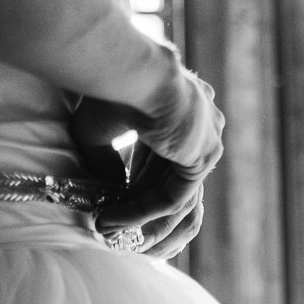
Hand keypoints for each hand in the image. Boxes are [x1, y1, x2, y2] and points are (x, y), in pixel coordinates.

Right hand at [70, 59, 220, 260]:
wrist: (133, 72)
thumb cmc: (111, 88)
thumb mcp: (98, 129)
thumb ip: (105, 159)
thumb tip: (108, 187)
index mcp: (180, 106)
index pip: (162, 152)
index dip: (134, 178)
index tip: (111, 195)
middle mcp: (200, 123)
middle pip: (168, 177)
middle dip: (136, 203)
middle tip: (109, 221)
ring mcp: (206, 141)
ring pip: (171, 193)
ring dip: (136, 216)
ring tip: (106, 230)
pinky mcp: (202, 159)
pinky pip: (171, 198)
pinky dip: (140, 213)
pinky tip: (112, 221)